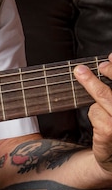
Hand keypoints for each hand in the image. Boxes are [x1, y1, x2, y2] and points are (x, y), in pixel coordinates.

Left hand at [74, 53, 111, 173]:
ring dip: (94, 91)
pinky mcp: (109, 131)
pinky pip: (94, 112)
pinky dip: (93, 114)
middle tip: (86, 67)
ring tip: (81, 75)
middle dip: (104, 73)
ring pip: (103, 98)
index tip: (109, 58)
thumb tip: (108, 63)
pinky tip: (100, 123)